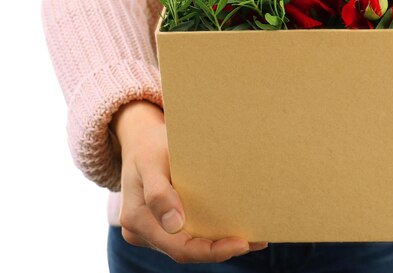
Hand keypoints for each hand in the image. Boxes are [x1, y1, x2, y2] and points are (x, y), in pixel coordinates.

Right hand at [111, 100, 267, 262]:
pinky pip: (192, 233)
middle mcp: (144, 232)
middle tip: (256, 241)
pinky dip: (215, 233)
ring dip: (222, 243)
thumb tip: (175, 226)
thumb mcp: (150, 163)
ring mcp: (156, 230)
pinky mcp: (167, 224)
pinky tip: (241, 230)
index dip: (211, 251)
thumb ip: (158, 193)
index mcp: (137, 221)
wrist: (141, 141)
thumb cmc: (148, 148)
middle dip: (222, 249)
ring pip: (192, 244)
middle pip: (188, 250)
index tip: (241, 243)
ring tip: (255, 238)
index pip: (179, 248)